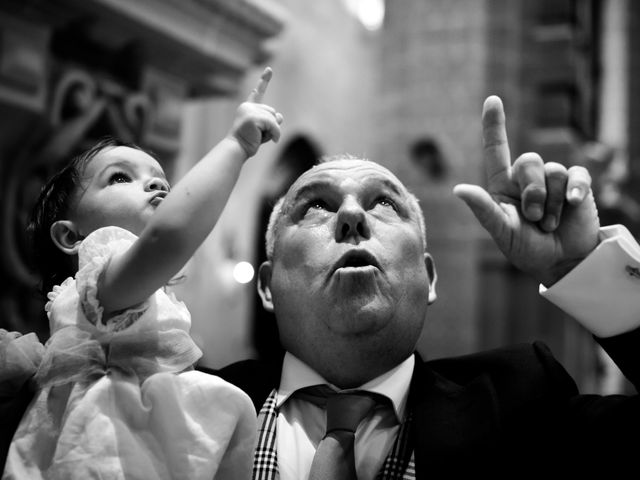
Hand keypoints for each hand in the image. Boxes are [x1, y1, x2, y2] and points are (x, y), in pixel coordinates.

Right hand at [228, 67, 283, 156]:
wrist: (237, 149)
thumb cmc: (249, 141)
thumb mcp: (264, 130)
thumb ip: (272, 122)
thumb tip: (280, 116)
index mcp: (248, 107)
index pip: (258, 92)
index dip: (264, 80)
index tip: (269, 70)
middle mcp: (248, 106)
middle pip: (272, 112)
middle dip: (272, 125)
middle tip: (259, 135)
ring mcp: (249, 111)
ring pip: (274, 118)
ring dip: (273, 130)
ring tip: (260, 137)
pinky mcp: (253, 117)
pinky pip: (273, 124)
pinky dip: (275, 133)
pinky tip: (272, 140)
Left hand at [453, 95, 599, 286]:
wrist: (560, 263)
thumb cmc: (525, 248)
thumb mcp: (501, 231)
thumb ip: (483, 209)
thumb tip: (458, 189)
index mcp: (502, 185)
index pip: (496, 149)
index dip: (494, 124)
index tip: (492, 99)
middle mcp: (526, 179)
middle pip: (528, 160)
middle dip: (532, 192)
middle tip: (534, 219)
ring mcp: (552, 181)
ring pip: (552, 170)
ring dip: (550, 202)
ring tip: (548, 224)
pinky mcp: (577, 186)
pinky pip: (576, 174)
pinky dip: (574, 189)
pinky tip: (572, 203)